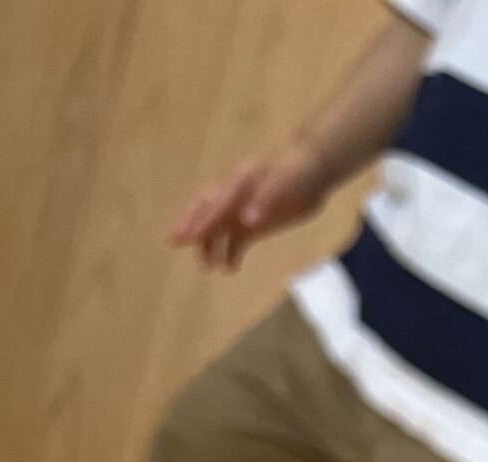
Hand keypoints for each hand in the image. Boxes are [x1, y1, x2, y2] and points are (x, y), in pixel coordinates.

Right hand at [170, 145, 327, 271]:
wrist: (313, 168)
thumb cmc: (298, 172)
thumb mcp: (285, 184)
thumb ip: (266, 202)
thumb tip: (246, 221)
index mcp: (240, 181)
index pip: (216, 202)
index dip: (202, 220)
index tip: (187, 236)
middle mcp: (236, 194)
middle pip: (207, 210)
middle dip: (191, 226)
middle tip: (174, 241)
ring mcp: (243, 207)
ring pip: (219, 226)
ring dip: (210, 245)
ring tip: (207, 266)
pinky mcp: (254, 221)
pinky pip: (237, 238)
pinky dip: (231, 252)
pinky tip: (228, 268)